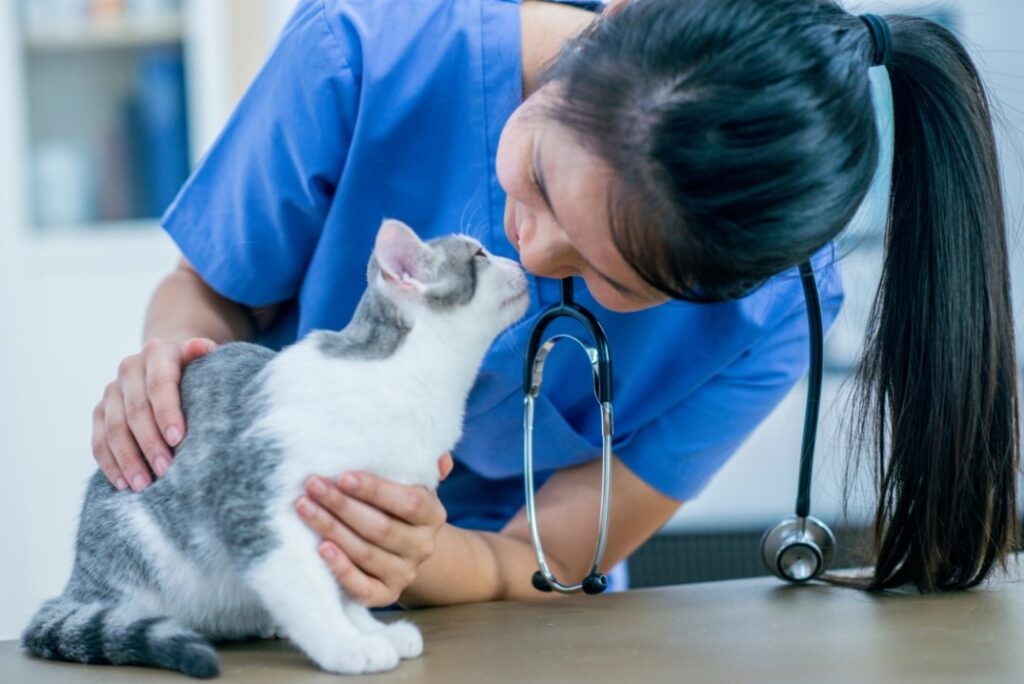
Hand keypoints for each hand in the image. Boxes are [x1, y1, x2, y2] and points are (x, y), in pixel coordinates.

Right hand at [92, 337, 216, 490]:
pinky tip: (123, 483)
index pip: (159, 384)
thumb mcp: (202, 359)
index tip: (178, 438)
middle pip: (135, 411)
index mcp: (157, 353)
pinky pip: (99, 441)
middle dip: (150, 443)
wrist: (166, 362)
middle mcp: (129, 369)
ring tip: (143, 484)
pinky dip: (110, 464)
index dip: (167, 411)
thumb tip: (203, 347)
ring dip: (128, 459)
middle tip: (166, 469)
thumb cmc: (194, 369)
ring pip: (113, 429)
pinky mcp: (99, 411)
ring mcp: (111, 391)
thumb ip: (202, 355)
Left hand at [296, 453, 453, 606]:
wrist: (402, 549)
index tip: (343, 476)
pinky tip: (321, 549)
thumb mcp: (411, 483)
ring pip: (366, 553)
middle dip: (342, 505)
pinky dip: (341, 569)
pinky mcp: (385, 595)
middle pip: (381, 528)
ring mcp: (404, 573)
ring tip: (305, 508)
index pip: (408, 502)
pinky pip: (362, 588)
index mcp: (432, 515)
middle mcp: (422, 546)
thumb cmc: (396, 506)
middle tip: (313, 486)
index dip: (375, 490)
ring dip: (332, 529)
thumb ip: (422, 467)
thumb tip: (441, 459)